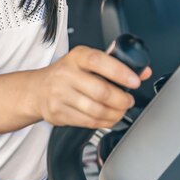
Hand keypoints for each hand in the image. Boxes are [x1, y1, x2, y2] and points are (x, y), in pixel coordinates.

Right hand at [37, 46, 151, 128]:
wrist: (36, 90)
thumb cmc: (67, 74)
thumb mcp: (87, 61)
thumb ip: (115, 65)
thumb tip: (143, 72)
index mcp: (76, 57)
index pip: (99, 61)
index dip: (120, 72)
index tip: (135, 81)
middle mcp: (66, 74)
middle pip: (101, 91)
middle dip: (122, 100)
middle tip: (128, 100)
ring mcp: (60, 95)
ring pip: (96, 110)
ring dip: (115, 113)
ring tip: (120, 110)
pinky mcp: (59, 114)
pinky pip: (88, 122)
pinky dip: (104, 122)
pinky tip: (108, 118)